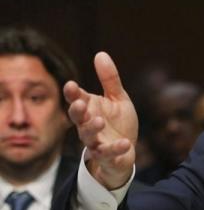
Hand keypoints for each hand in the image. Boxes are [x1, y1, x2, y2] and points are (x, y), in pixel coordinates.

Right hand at [63, 52, 137, 188]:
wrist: (126, 151)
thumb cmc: (118, 123)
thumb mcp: (117, 99)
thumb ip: (109, 80)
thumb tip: (100, 54)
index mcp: (89, 108)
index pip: (76, 98)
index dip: (72, 93)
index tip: (72, 85)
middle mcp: (87, 124)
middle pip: (76, 117)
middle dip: (76, 110)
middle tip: (80, 103)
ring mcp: (96, 141)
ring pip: (88, 136)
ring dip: (91, 128)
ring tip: (98, 120)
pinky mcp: (107, 155)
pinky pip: (108, 153)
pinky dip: (116, 148)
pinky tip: (125, 143)